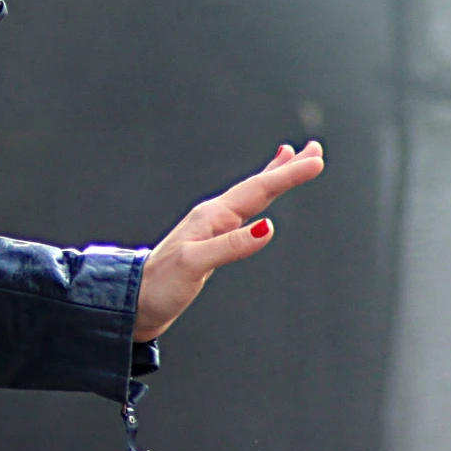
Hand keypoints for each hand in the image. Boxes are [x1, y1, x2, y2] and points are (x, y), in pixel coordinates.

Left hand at [133, 141, 325, 343]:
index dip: (288, 175)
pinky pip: (243, 210)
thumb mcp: (195, 265)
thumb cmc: (161, 285)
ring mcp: (213, 226)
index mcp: (212, 216)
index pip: (258, 190)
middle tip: (316, 148)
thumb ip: (230, 246)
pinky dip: (257, 197)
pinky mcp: (212, 239)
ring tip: (291, 157)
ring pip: (251, 194)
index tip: (316, 160)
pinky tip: (260, 198)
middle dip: (287, 167)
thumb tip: (268, 228)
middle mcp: (213, 215)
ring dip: (274, 176)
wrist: (135, 301)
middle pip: (257, 185)